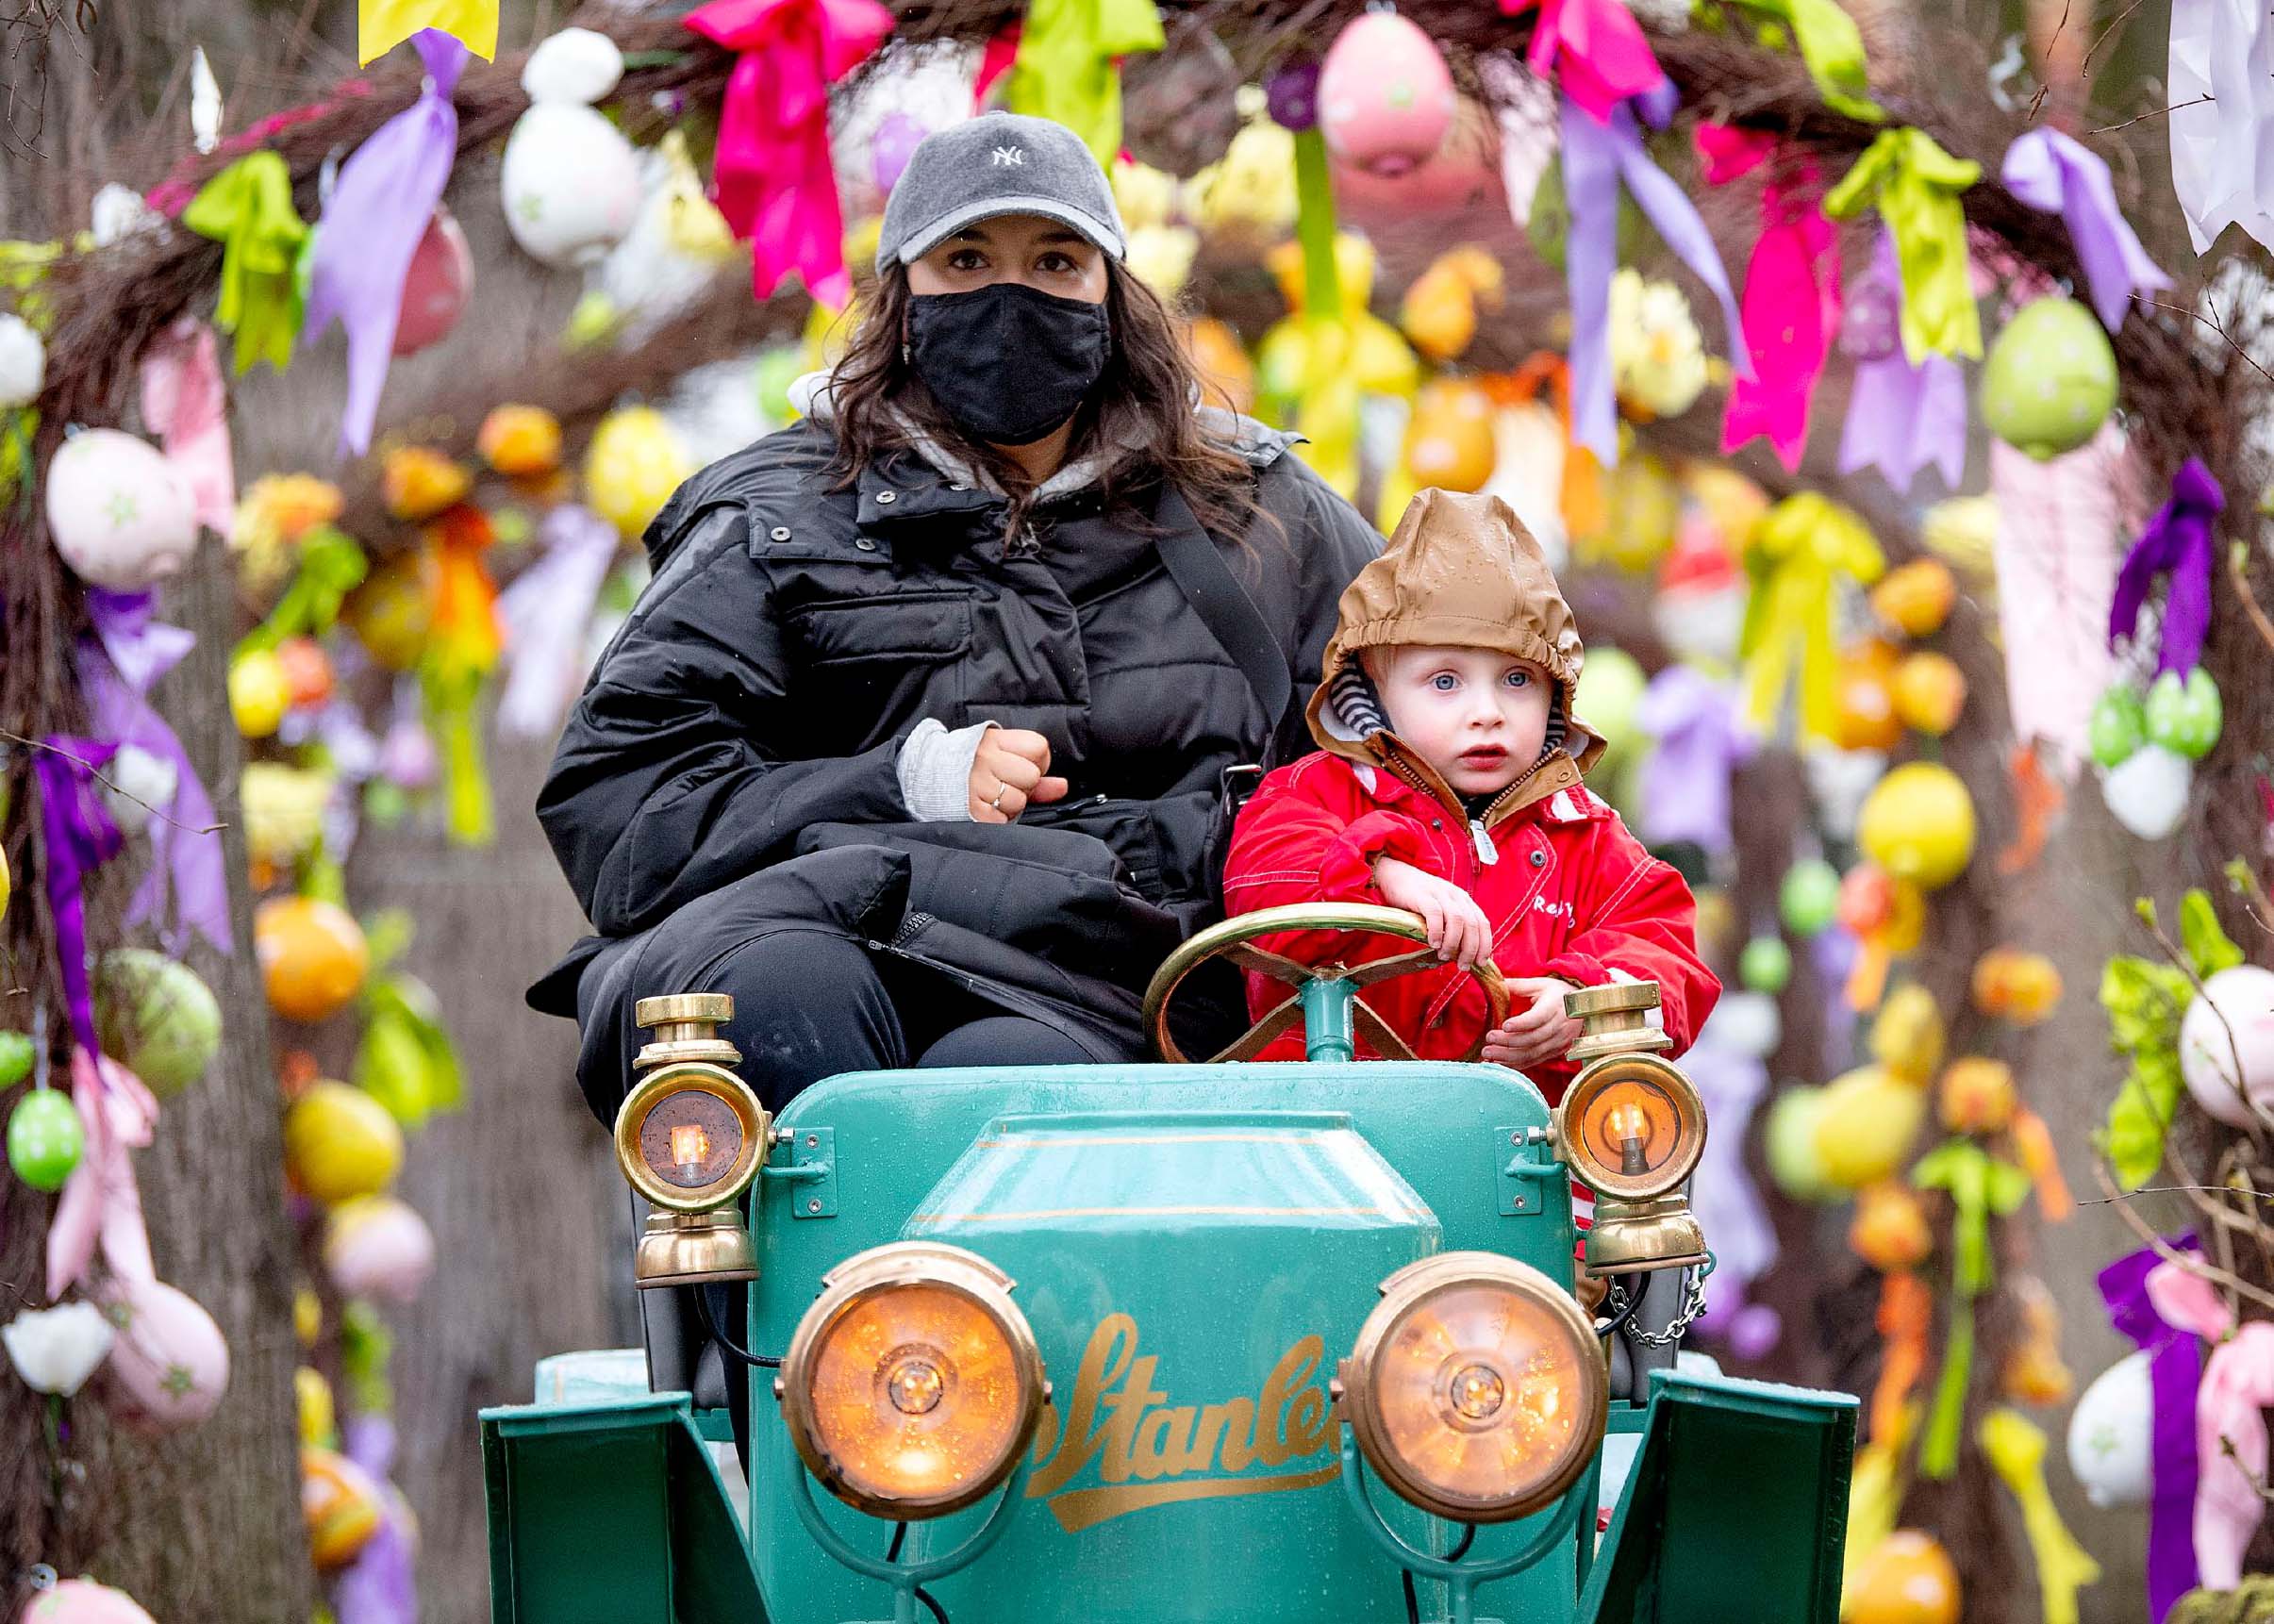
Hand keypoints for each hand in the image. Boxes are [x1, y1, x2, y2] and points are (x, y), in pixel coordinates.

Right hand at [969, 728, 1069, 822]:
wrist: (923, 778)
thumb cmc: (967, 766)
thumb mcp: (997, 755)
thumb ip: (1033, 770)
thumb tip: (1062, 786)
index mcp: (993, 740)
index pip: (1039, 748)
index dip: (1037, 762)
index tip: (1022, 767)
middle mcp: (985, 760)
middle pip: (1031, 776)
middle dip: (1022, 785)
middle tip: (1002, 784)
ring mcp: (977, 785)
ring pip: (1018, 800)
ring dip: (1009, 805)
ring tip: (989, 797)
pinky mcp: (972, 810)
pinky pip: (1002, 820)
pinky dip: (996, 819)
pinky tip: (982, 808)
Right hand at [1372, 857, 1493, 968]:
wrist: (1395, 875)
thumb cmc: (1418, 899)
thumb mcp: (1442, 909)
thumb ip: (1452, 927)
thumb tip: (1460, 955)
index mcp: (1464, 900)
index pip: (1482, 923)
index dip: (1485, 945)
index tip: (1480, 963)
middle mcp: (1456, 896)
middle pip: (1472, 924)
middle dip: (1470, 949)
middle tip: (1462, 965)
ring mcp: (1440, 894)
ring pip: (1457, 920)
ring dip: (1453, 942)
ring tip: (1444, 956)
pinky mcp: (1423, 895)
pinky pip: (1435, 914)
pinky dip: (1437, 931)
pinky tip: (1433, 944)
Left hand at [1481, 978, 1583, 1071]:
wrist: (1584, 1007)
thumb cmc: (1558, 993)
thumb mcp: (1541, 984)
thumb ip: (1519, 985)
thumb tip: (1497, 983)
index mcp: (1554, 1006)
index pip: (1538, 1018)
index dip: (1521, 1023)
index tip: (1504, 1025)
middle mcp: (1559, 1027)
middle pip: (1532, 1039)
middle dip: (1508, 1042)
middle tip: (1488, 1039)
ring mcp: (1558, 1042)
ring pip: (1532, 1053)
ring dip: (1508, 1056)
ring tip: (1488, 1054)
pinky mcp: (1556, 1052)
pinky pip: (1535, 1061)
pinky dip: (1517, 1064)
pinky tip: (1500, 1062)